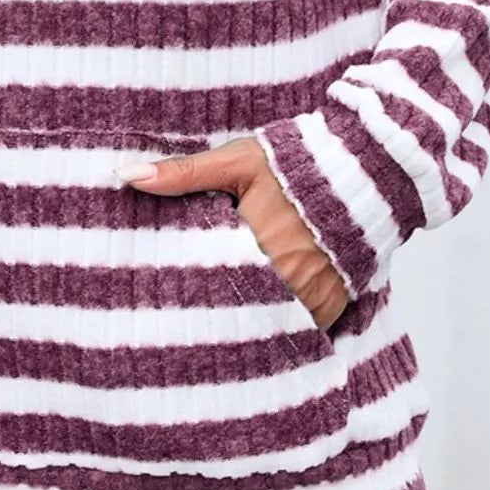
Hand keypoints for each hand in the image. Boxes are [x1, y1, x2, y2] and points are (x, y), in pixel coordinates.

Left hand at [116, 137, 350, 328]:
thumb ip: (182, 173)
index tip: (168, 297)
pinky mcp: (333, 304)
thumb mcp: (235, 162)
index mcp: (252, 244)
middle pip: (237, 308)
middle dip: (215, 311)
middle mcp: (283, 277)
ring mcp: (311, 295)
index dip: (186, 292)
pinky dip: (283, 324)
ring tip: (222, 320)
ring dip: (249, 319)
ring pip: (267, 323)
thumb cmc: (294, 163)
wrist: (363, 169)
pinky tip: (263, 317)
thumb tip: (126, 176)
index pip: (206, 282)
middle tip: (190, 316)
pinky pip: (300, 327)